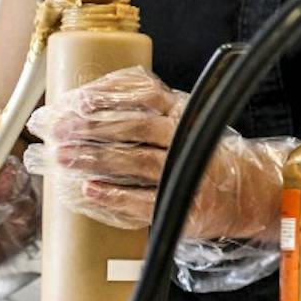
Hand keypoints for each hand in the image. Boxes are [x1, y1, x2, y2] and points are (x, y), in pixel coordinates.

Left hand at [25, 67, 293, 239]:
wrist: (246, 191)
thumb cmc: (199, 151)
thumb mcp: (180, 119)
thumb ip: (145, 108)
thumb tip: (81, 104)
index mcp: (181, 111)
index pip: (142, 95)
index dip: (106, 96)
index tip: (74, 101)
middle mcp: (184, 138)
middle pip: (133, 127)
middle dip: (89, 128)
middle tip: (54, 130)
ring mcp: (183, 172)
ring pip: (135, 162)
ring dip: (93, 160)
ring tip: (60, 158)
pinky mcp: (180, 205)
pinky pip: (143, 201)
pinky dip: (114, 196)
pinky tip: (89, 191)